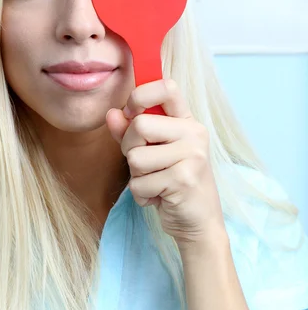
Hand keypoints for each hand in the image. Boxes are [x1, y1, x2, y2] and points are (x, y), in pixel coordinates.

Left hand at [106, 79, 226, 252]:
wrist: (198, 222)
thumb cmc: (172, 182)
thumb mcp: (150, 152)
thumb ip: (129, 131)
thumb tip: (111, 113)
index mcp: (186, 120)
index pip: (166, 87)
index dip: (140, 95)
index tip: (131, 112)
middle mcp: (194, 133)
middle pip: (140, 125)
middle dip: (130, 148)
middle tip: (145, 164)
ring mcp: (192, 155)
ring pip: (136, 157)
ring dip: (136, 175)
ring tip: (155, 181)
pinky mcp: (184, 179)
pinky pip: (139, 183)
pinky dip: (141, 195)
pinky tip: (159, 196)